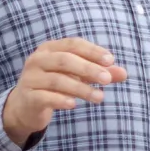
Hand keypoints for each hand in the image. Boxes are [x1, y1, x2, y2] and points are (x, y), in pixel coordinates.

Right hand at [2, 38, 125, 146]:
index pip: (73, 44)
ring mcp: (30, 78)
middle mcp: (37, 60)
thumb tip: (124, 73)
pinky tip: (74, 105)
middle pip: (65, 60)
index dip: (92, 51)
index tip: (111, 61)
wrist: (25, 106)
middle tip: (108, 79)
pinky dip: (61, 100)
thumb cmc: (55, 86)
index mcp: (50, 48)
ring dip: (81, 88)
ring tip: (100, 97)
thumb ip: (98, 73)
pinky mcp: (28, 97)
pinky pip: (46, 97)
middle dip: (88, 69)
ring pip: (58, 80)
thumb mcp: (77, 77)